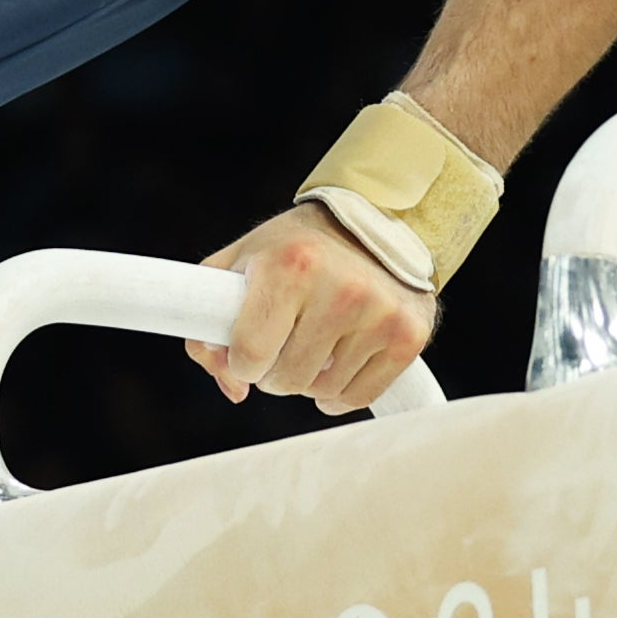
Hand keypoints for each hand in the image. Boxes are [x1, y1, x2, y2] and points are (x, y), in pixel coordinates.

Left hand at [187, 205, 435, 417]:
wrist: (373, 220)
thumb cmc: (295, 247)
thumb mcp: (239, 263)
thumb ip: (207, 322)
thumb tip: (234, 386)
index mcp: (290, 265)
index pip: (249, 353)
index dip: (241, 361)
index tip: (248, 347)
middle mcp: (341, 289)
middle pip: (286, 380)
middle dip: (275, 371)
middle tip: (284, 341)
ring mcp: (379, 314)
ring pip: (321, 393)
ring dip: (309, 380)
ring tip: (315, 342)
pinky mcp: (408, 336)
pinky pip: (358, 397)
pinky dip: (341, 392)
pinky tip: (340, 360)